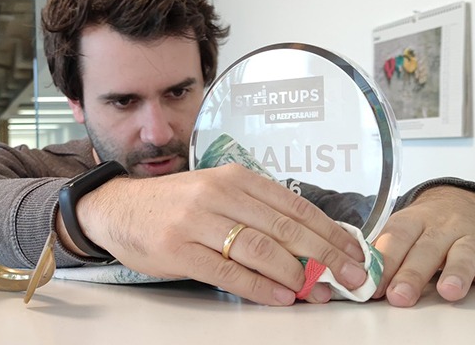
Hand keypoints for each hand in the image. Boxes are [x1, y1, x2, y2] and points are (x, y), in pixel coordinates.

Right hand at [67, 163, 368, 305]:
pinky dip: (259, 287)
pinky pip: (228, 272)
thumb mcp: (217, 194)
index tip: (355, 252)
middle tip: (351, 277)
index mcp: (234, 177)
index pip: (294, 205)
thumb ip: (257, 213)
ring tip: (318, 291)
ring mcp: (196, 221)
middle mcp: (218, 193)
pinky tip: (280, 297)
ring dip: (296, 274)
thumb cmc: (175, 205)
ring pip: (261, 249)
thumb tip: (311, 243)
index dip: (330, 230)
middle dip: (325, 256)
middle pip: (285, 227)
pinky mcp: (179, 249)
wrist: (119, 209)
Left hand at [372, 186, 474, 306]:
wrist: (464, 200)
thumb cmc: (427, 223)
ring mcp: (471, 236)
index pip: (397, 237)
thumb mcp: (403, 228)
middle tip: (400, 295)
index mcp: (414, 219)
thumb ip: (385, 250)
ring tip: (448, 292)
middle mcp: (443, 226)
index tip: (373, 284)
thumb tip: (357, 273)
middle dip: (412, 274)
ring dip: (456, 273)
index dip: (385, 261)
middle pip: (427, 249)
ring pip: (464, 253)